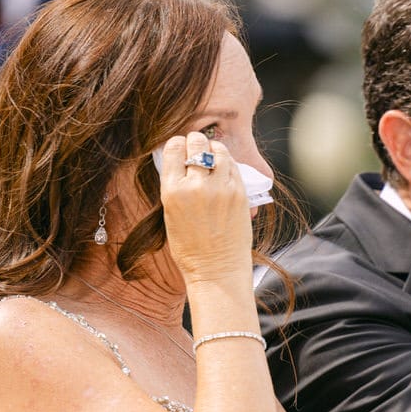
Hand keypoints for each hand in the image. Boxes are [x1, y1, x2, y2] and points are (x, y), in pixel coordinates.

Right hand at [158, 131, 253, 282]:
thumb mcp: (171, 214)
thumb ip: (175, 186)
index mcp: (173, 191)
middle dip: (195, 141)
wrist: (216, 269)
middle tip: (197, 146)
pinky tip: (224, 169)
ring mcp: (221, 188)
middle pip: (196, 143)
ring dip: (214, 149)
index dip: (177, 144)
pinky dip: (228, 163)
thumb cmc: (190, 248)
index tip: (180, 146)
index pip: (174, 148)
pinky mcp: (240, 193)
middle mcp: (197, 186)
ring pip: (219, 150)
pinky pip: (233, 166)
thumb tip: (179, 162)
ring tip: (213, 154)